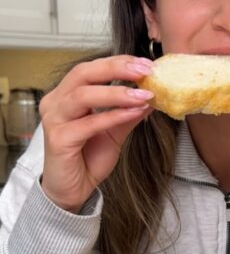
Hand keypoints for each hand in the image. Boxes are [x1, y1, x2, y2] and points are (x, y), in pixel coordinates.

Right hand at [39, 56, 153, 212]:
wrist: (73, 190)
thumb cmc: (87, 159)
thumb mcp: (114, 132)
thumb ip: (128, 113)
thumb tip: (150, 95)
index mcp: (66, 95)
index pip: (91, 69)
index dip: (118, 63)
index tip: (146, 64)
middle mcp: (56, 103)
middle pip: (83, 74)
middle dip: (116, 69)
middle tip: (145, 71)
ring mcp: (54, 120)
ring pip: (84, 95)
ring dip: (117, 93)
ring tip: (144, 95)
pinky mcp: (59, 139)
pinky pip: (88, 123)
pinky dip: (113, 116)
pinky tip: (133, 113)